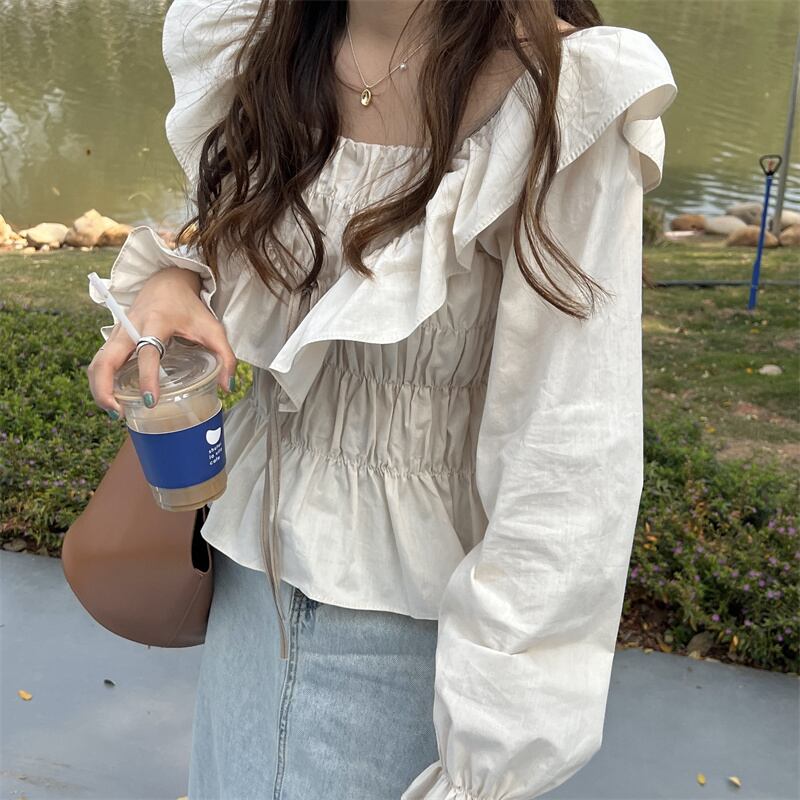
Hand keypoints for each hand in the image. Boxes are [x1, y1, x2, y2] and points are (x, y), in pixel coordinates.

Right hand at [87, 266, 236, 418]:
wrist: (168, 281)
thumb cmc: (190, 307)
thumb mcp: (213, 328)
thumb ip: (225, 356)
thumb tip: (227, 386)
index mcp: (156, 323)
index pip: (147, 353)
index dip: (147, 378)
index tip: (150, 402)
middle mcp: (130, 327)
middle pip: (106, 359)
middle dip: (105, 389)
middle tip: (118, 414)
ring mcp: (117, 332)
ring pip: (97, 362)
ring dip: (98, 389)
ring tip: (114, 412)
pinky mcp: (113, 338)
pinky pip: (99, 362)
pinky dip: (100, 382)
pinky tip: (112, 400)